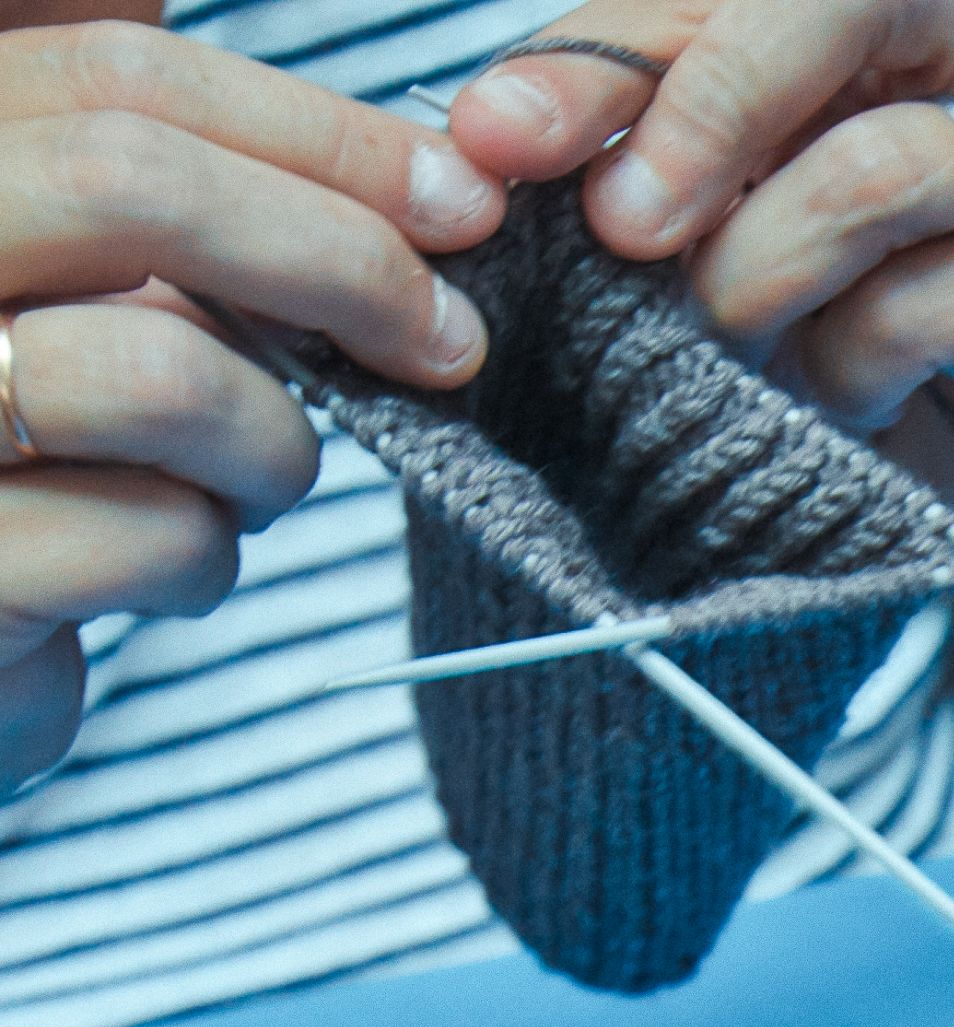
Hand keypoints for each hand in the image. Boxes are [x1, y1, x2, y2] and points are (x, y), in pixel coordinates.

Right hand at [0, 21, 499, 787]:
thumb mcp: (95, 291)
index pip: (117, 80)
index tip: (461, 206)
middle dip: (338, 260)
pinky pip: (150, 533)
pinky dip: (206, 561)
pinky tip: (169, 570)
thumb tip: (415, 167)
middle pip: (129, 182)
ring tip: (258, 482)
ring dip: (273, 445)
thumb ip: (186, 193)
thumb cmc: (40, 450)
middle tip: (447, 345)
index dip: (317, 135)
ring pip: (157, 368)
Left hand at [446, 0, 953, 526]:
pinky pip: (926, 308)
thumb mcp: (734, 179)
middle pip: (834, 7)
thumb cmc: (859, 279)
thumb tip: (487, 133)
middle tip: (623, 226)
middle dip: (701, 118)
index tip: (496, 137)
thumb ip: (640, 127)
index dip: (609, 54)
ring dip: (760, 274)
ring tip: (732, 333)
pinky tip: (854, 389)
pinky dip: (852, 368)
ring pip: (872, 175)